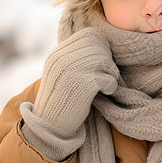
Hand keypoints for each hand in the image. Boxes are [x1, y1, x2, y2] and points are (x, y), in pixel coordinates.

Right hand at [21, 27, 118, 159]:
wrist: (49, 127)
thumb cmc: (61, 99)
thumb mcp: (61, 72)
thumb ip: (75, 57)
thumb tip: (102, 43)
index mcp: (57, 54)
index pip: (89, 35)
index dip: (101, 46)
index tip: (101, 62)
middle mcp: (61, 59)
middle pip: (99, 45)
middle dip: (107, 59)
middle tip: (106, 74)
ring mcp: (71, 71)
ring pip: (105, 60)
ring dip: (111, 73)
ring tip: (105, 84)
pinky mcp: (82, 85)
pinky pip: (108, 78)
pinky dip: (111, 86)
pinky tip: (105, 92)